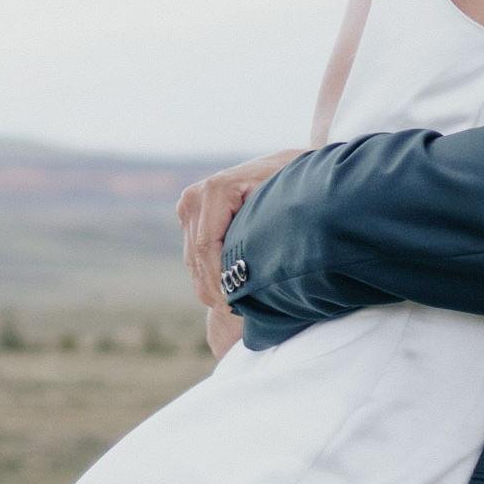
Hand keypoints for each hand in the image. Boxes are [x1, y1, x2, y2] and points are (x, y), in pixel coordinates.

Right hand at [180, 148, 307, 354]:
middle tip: (242, 315)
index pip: (207, 248)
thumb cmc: (294, 182)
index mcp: (215, 190)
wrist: (288, 168)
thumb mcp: (287, 202)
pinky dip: (212, 279)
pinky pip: (195, 260)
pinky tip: (234, 292)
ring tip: (241, 307)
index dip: (221, 281)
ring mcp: (189, 207)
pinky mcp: (190, 219)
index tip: (240, 305)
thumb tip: (257, 267)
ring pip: (194, 264)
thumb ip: (267, 230)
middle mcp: (194, 197)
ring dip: (214, 289)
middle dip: (217, 291)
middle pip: (197, 260)